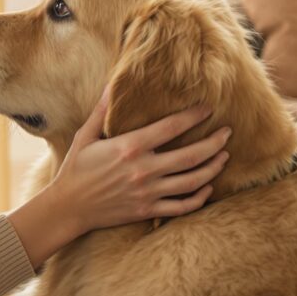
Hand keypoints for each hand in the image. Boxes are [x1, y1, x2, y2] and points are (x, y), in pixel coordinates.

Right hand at [50, 86, 230, 235]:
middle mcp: (143, 170)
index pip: (171, 128)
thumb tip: (113, 84)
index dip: (193, 117)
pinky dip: (199, 198)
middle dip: (214, 143)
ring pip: (192, 181)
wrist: (69, 206)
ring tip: (224, 156)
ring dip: (213, 168)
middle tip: (227, 132)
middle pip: (190, 156)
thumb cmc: (76, 167)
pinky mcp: (147, 210)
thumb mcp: (86, 135)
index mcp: (129, 147)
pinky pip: (182, 206)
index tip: (207, 109)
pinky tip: (208, 187)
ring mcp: (148, 192)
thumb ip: (102, 110)